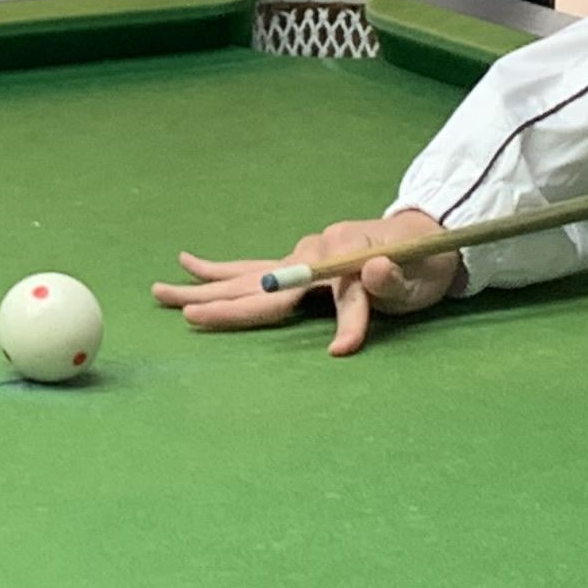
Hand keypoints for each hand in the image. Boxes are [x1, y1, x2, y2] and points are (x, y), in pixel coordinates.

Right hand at [153, 210, 458, 356]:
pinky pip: (256, 268)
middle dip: (221, 299)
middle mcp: (314, 250)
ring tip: (163, 287)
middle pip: (262, 282)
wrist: (423, 237)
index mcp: (343, 255)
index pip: (333, 294)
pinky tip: (192, 264)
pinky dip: (223, 269)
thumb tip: (374, 271)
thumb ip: (394, 280)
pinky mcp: (300, 259)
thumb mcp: (419, 279)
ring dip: (206, 284)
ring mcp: (303, 253)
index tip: (344, 351)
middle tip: (184, 312)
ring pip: (247, 274)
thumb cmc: (423, 264)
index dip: (342, 322)